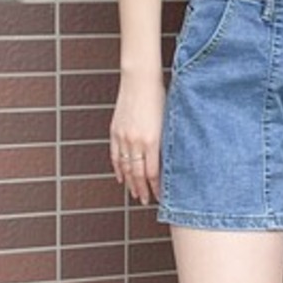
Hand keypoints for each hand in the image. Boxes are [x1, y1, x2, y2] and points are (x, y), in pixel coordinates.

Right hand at [110, 72, 164, 203]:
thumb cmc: (158, 97)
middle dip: (143, 190)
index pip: (152, 173)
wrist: (140, 80)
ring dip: (130, 183)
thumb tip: (168, 162)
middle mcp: (136, 141)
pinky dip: (118, 168)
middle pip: (138, 174)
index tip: (161, 197)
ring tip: (135, 194)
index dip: (156, 187)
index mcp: (152, 140)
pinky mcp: (115, 131)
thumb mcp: (167, 122)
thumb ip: (165, 143)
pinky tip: (121, 177)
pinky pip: (115, 155)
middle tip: (146, 201)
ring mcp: (123, 137)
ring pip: (126, 167)